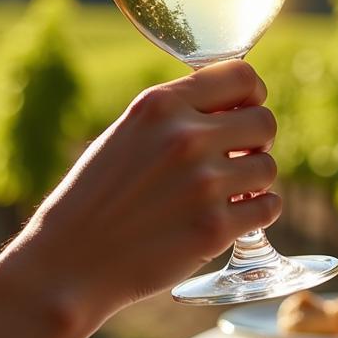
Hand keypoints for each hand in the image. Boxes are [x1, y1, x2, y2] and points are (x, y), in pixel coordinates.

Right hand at [25, 59, 280, 322]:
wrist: (69, 262)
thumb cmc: (97, 196)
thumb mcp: (127, 132)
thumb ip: (177, 114)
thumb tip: (235, 106)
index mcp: (160, 105)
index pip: (242, 76)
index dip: (253, 95)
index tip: (245, 112)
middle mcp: (185, 137)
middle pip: (264, 122)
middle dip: (257, 141)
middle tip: (239, 158)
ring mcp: (203, 184)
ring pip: (268, 167)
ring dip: (255, 180)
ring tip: (229, 192)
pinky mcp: (214, 229)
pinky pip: (268, 207)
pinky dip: (259, 211)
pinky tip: (237, 215)